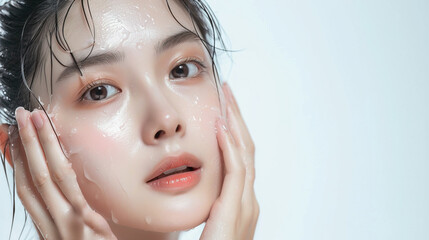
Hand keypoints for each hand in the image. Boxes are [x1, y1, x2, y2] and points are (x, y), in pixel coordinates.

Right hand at [11, 108, 116, 239]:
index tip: (15, 137)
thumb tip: (74, 198)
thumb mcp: (86, 238)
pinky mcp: (83, 227)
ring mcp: (66, 226)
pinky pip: (69, 192)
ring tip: (34, 121)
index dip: (19, 162)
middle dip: (25, 145)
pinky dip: (58, 169)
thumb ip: (76, 219)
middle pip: (32, 179)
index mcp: (51, 228)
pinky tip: (54, 148)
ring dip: (38, 147)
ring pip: (46, 180)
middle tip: (22, 117)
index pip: (29, 189)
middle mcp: (53, 227)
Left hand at [200, 83, 258, 239]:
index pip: (238, 159)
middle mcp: (247, 202)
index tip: (221, 108)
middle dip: (237, 119)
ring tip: (225, 100)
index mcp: (238, 205)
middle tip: (227, 93)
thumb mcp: (201, 227)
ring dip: (236, 125)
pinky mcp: (237, 211)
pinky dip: (231, 147)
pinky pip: (237, 172)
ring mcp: (246, 206)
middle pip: (246, 150)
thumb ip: (198, 208)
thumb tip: (175, 190)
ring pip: (244, 155)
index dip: (232, 131)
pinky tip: (222, 128)